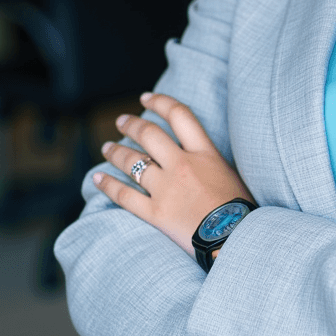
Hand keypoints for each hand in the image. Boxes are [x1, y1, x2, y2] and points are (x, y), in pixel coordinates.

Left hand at [94, 92, 253, 257]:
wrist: (234, 237)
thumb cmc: (238, 207)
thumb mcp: (230, 171)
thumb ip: (210, 159)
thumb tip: (198, 153)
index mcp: (204, 152)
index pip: (180, 115)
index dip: (160, 102)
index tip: (146, 98)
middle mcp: (182, 164)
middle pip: (150, 134)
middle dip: (132, 125)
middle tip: (122, 120)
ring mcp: (166, 188)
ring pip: (133, 162)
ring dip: (116, 152)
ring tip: (107, 147)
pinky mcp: (155, 213)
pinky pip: (124, 196)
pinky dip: (108, 186)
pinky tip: (97, 179)